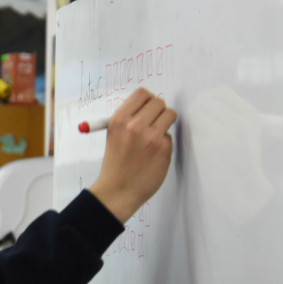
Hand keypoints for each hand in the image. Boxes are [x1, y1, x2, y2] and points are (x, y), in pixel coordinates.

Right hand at [89, 88, 175, 222]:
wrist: (118, 190)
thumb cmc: (115, 163)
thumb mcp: (113, 134)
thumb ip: (129, 118)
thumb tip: (148, 104)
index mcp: (119, 119)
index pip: (142, 93)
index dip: (147, 99)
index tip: (147, 107)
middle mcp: (135, 125)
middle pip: (158, 102)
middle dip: (158, 110)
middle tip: (153, 121)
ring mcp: (152, 137)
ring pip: (169, 114)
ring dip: (164, 122)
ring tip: (155, 135)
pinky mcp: (164, 149)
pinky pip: (170, 136)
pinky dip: (164, 142)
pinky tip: (153, 153)